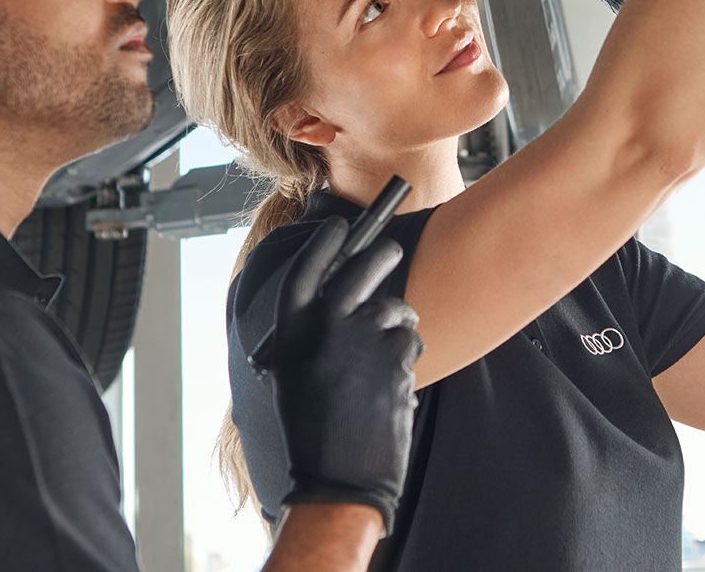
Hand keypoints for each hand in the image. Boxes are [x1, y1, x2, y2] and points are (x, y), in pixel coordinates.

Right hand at [265, 217, 421, 534]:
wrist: (336, 477)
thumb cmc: (312, 429)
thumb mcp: (296, 372)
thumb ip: (314, 332)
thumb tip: (344, 296)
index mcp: (293, 328)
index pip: (310, 267)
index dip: (325, 243)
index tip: (340, 227)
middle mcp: (326, 324)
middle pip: (364, 266)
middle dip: (382, 254)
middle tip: (392, 251)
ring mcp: (364, 338)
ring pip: (396, 310)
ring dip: (399, 323)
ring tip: (385, 357)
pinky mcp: (396, 357)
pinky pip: (411, 341)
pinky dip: (407, 356)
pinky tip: (392, 381)